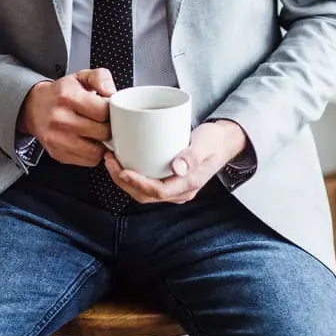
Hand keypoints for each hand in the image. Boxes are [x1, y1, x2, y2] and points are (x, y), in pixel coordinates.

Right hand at [17, 68, 115, 166]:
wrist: (35, 106)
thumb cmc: (61, 92)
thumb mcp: (81, 76)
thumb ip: (101, 77)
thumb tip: (111, 93)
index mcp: (68, 96)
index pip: (103, 111)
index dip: (111, 110)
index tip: (108, 109)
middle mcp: (60, 119)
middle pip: (102, 132)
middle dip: (108, 127)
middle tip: (104, 121)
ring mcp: (57, 139)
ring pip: (96, 151)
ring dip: (102, 143)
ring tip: (97, 132)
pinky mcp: (57, 154)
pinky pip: (88, 161)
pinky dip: (93, 153)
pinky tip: (89, 141)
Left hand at [103, 120, 247, 203]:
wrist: (224, 141)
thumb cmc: (215, 140)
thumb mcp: (206, 144)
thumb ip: (193, 155)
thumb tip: (177, 168)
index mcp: (188, 185)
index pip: (157, 192)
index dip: (137, 183)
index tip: (122, 168)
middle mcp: (179, 191)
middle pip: (145, 195)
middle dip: (123, 181)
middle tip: (110, 162)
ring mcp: (174, 187)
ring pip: (144, 192)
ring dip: (125, 180)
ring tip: (112, 161)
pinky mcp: (169, 179)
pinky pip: (147, 183)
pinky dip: (132, 176)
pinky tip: (124, 162)